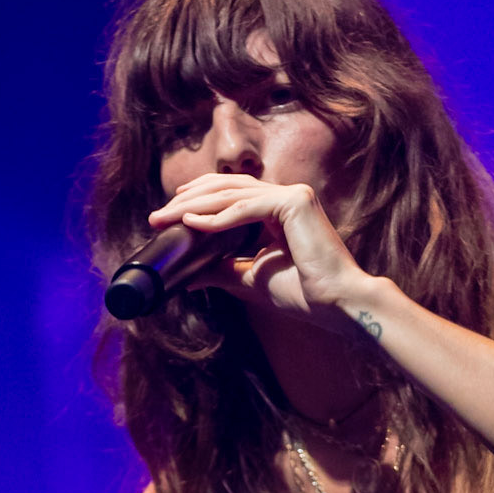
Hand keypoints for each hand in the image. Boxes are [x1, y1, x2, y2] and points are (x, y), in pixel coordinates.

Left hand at [147, 172, 371, 328]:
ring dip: (194, 206)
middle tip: (157, 215)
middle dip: (189, 199)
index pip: (232, 194)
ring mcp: (293, 195)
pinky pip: (248, 207)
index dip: (198, 199)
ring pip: (233, 194)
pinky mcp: (296, 202)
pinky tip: (193, 223)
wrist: (337, 305)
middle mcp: (288, 196)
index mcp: (280, 210)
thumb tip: (189, 276)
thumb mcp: (251, 279)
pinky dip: (218, 217)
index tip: (168, 212)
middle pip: (227, 187)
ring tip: (166, 217)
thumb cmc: (304, 294)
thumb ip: (222, 271)